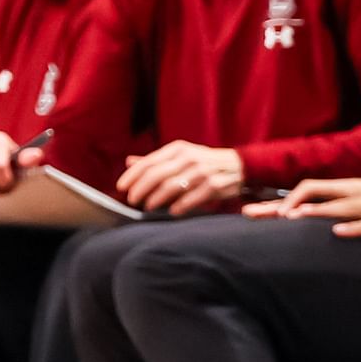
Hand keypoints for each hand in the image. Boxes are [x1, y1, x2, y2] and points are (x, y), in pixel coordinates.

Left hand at [117, 141, 244, 213]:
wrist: (239, 166)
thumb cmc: (204, 162)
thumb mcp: (180, 155)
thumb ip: (156, 160)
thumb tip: (129, 161)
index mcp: (178, 149)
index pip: (149, 162)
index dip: (132, 175)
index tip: (121, 187)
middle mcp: (188, 158)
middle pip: (157, 175)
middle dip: (140, 189)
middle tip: (132, 200)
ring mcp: (202, 171)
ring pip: (171, 186)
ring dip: (156, 199)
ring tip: (148, 207)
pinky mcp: (214, 185)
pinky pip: (192, 198)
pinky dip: (179, 206)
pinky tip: (171, 212)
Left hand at [252, 176, 360, 237]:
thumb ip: (352, 208)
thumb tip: (329, 221)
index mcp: (356, 190)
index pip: (315, 188)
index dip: (293, 199)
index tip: (274, 214)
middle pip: (319, 194)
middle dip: (293, 204)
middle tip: (271, 216)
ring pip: (342, 207)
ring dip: (318, 212)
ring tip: (295, 217)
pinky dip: (355, 229)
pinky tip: (338, 233)